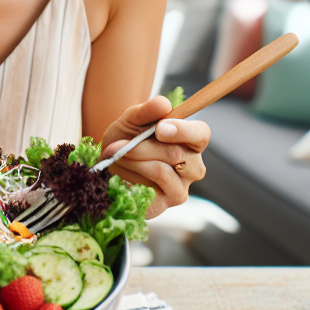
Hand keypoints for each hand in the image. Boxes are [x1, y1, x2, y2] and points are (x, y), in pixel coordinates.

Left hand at [99, 96, 207, 217]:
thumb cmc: (126, 138)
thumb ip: (147, 110)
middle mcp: (192, 167)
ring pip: (161, 172)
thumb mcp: (132, 119)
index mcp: (191, 142)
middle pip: (177, 154)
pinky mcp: (163, 205)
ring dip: (132, 161)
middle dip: (142, 147)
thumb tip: (164, 104)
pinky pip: (148, 191)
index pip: (201, 134)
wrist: (107, 163)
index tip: (160, 128)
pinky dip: (128, 178)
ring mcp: (180, 189)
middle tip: (119, 145)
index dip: (183, 130)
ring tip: (115, 155)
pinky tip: (119, 173)